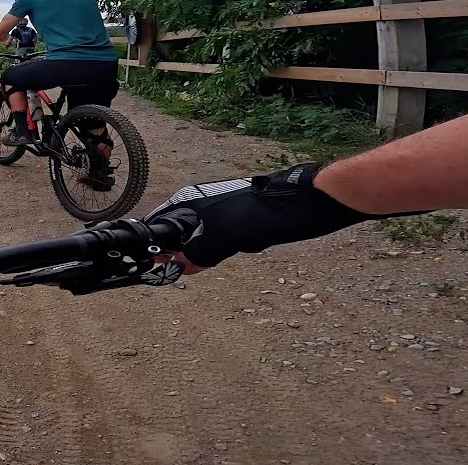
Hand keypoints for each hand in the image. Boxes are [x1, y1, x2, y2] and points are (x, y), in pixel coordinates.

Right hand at [140, 163, 394, 270]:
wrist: (307, 202)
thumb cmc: (264, 213)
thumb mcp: (225, 237)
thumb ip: (198, 252)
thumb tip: (177, 266)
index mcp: (193, 199)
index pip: (163, 223)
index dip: (160, 245)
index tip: (160, 265)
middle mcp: (205, 203)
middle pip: (186, 235)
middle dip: (199, 251)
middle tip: (211, 256)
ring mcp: (225, 210)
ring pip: (211, 241)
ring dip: (223, 249)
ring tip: (244, 240)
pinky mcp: (244, 218)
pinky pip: (232, 239)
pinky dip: (242, 244)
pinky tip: (257, 240)